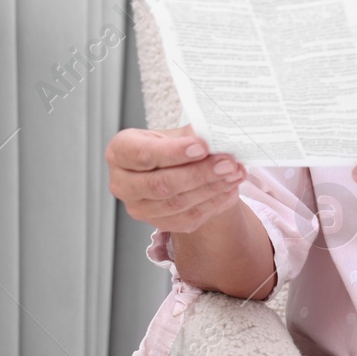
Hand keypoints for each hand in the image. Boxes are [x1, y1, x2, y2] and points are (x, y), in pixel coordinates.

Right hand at [105, 123, 243, 232]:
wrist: (178, 167)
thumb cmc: (174, 145)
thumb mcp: (178, 132)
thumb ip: (194, 134)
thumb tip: (220, 135)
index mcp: (120, 151)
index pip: (143, 154)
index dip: (173, 152)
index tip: (202, 147)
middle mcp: (122, 183)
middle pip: (161, 184)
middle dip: (199, 174)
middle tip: (228, 163)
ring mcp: (139, 207)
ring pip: (177, 203)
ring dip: (211, 188)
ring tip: (235, 173)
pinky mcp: (158, 223)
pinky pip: (188, 218)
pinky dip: (213, 203)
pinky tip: (230, 189)